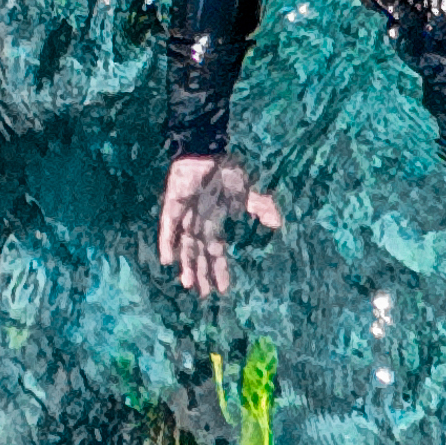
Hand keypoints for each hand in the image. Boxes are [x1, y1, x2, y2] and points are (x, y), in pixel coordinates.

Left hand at [157, 149, 281, 303]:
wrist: (207, 149)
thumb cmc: (224, 170)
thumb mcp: (247, 193)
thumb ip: (261, 207)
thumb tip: (278, 223)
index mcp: (213, 222)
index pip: (216, 251)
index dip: (219, 270)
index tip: (223, 290)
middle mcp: (198, 223)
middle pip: (199, 253)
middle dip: (200, 273)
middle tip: (202, 295)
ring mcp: (184, 216)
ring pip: (185, 245)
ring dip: (186, 264)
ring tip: (188, 284)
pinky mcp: (173, 205)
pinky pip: (169, 227)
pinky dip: (167, 242)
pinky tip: (166, 259)